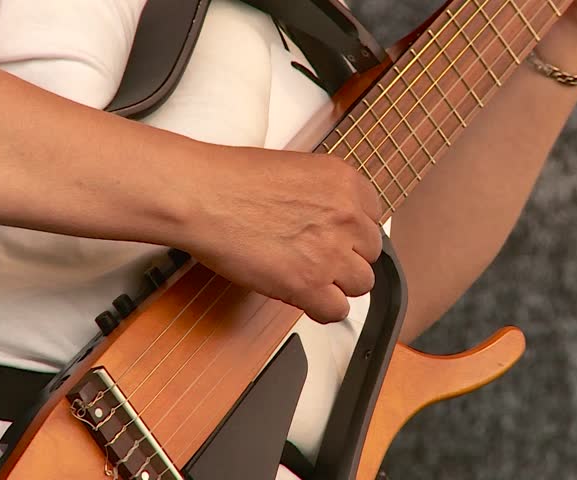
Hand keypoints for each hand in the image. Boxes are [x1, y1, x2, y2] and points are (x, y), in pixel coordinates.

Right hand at [173, 145, 382, 323]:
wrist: (203, 195)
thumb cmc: (231, 180)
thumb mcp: (296, 169)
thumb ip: (323, 195)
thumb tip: (329, 218)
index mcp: (345, 183)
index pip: (373, 218)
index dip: (352, 232)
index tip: (336, 238)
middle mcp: (346, 216)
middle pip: (370, 252)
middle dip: (347, 257)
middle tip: (317, 257)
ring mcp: (331, 253)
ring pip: (361, 284)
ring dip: (338, 284)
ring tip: (310, 278)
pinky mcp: (309, 284)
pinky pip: (337, 311)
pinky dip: (322, 309)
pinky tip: (304, 298)